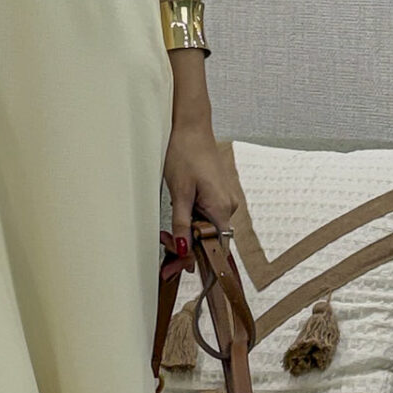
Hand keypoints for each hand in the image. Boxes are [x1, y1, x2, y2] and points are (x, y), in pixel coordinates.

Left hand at [163, 124, 239, 255]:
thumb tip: (183, 250)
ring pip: (207, 227)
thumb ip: (181, 223)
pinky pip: (207, 215)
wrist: (191, 127)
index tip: (175, 266)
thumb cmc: (185, 153)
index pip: (216, 248)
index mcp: (222, 208)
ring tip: (166, 232)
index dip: (196, 260)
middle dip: (187, 246)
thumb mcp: (179, 192)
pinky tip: (178, 215)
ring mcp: (225, 198)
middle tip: (163, 244)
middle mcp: (229, 205)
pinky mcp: (218, 193)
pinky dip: (192, 220)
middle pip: (211, 239)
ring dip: (188, 232)